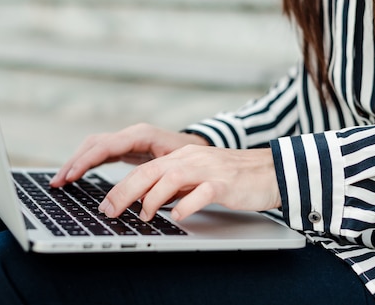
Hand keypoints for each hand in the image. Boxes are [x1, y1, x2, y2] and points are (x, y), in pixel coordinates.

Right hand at [50, 123, 208, 186]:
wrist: (201, 148)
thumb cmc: (192, 158)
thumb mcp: (177, 169)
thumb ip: (156, 179)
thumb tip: (135, 197)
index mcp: (141, 135)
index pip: (105, 146)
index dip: (85, 161)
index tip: (70, 176)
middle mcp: (131, 134)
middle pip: (94, 144)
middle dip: (74, 162)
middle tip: (57, 182)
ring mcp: (127, 139)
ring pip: (94, 146)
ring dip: (76, 162)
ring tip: (60, 181)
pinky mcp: (126, 148)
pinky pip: (100, 152)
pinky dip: (85, 163)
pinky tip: (75, 175)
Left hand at [98, 145, 281, 221]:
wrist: (268, 171)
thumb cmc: (231, 177)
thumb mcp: (197, 177)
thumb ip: (174, 186)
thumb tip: (147, 202)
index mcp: (182, 158)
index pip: (144, 169)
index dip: (121, 187)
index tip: (105, 204)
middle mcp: (191, 160)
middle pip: (150, 172)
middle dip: (125, 192)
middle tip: (110, 211)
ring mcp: (207, 170)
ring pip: (171, 178)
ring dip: (152, 199)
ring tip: (143, 216)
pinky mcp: (224, 183)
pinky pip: (202, 193)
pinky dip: (186, 205)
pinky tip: (177, 216)